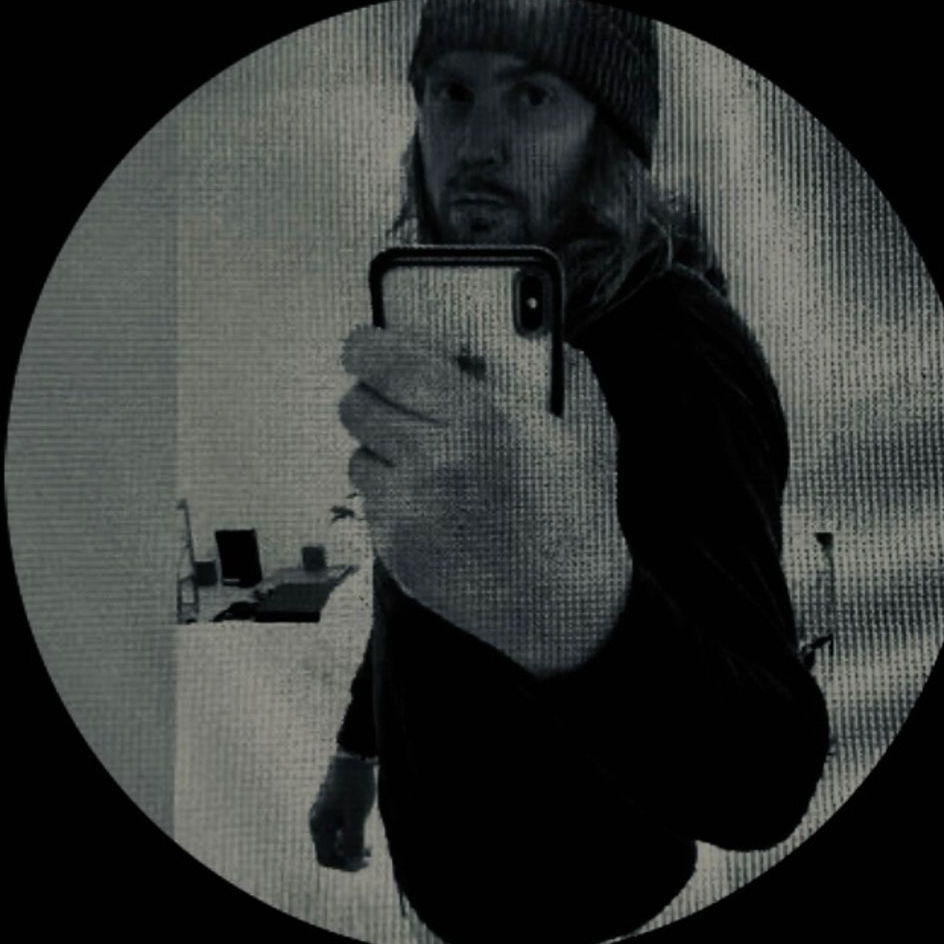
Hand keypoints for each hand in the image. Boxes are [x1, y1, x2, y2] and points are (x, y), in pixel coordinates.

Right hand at [308, 752, 376, 871]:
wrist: (355, 755)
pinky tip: (363, 830)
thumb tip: (353, 862)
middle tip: (370, 856)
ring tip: (370, 847)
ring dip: (350, 847)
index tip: (365, 862)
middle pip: (329, 851)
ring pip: (334, 840)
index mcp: (319, 825)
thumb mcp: (357, 815)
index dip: (345, 865)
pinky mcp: (332, 805)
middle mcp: (317, 821)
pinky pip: (338, 829)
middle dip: (348, 857)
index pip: (326, 859)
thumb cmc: (355, 785)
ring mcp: (324, 813)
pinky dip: (349, 835)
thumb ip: (353, 841)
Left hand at [339, 325, 631, 674]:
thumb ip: (560, 372)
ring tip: (420, 455)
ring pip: (358, 456)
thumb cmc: (579, 516)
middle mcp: (433, 464)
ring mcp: (408, 512)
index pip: (389, 362)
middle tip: (392, 396)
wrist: (568, 609)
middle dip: (370, 392)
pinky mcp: (396, 551)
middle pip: (356, 406)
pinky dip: (391, 492)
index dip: (366, 345)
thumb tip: (532, 334)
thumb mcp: (587, 431)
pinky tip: (431, 500)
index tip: (364, 342)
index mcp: (480, 421)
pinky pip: (371, 503)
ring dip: (380, 447)